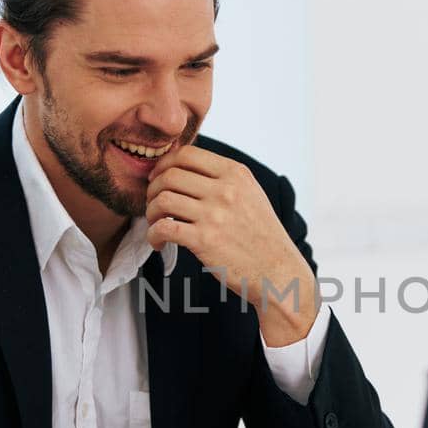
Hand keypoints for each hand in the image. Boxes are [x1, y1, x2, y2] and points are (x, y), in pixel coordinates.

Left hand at [145, 146, 317, 345]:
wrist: (278, 272)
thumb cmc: (262, 236)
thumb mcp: (251, 194)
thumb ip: (224, 178)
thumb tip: (185, 166)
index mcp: (236, 174)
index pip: (187, 154)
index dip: (164, 164)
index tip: (159, 178)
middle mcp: (225, 190)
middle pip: (169, 175)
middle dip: (153, 188)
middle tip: (153, 204)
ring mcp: (214, 215)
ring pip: (162, 199)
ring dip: (150, 212)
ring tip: (155, 223)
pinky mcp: (204, 240)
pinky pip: (163, 228)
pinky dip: (152, 235)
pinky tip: (158, 243)